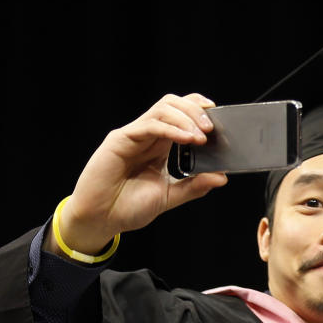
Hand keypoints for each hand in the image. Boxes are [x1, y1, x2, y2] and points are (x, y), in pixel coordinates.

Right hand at [47, 93, 228, 255]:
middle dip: (196, 111)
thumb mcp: (169, 196)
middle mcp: (148, 135)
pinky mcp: (120, 140)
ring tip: (202, 137)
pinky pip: (150, 125)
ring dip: (187, 118)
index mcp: (160, 145)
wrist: (100, 219)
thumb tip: (222, 177)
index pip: (181, 114)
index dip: (200, 110)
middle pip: (173, 104)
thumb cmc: (128, 207)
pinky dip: (171, 129)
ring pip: (163, 108)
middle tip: (212, 129)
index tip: (220, 122)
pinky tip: (186, 139)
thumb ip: (194, 187)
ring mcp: (134, 135)